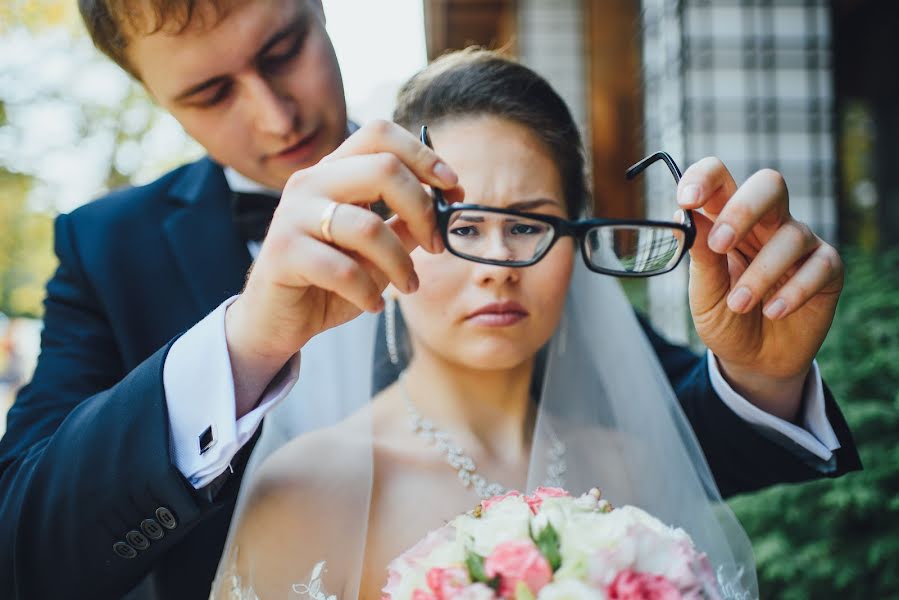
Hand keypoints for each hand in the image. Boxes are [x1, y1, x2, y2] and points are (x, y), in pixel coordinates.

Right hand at [225, 120, 457, 414]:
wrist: (277, 319)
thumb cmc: (329, 280)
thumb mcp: (377, 249)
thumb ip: (406, 223)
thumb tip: (449, 203)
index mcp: (334, 171)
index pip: (380, 134)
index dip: (424, 155)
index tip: (453, 187)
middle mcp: (310, 182)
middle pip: (383, 169)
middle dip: (423, 210)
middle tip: (436, 246)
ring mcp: (292, 215)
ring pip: (368, 226)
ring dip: (401, 264)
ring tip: (408, 286)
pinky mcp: (282, 253)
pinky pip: (343, 270)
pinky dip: (369, 292)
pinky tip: (373, 305)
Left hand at [678, 158, 843, 420]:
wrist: (753, 361)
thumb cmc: (726, 318)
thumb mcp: (704, 293)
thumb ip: (700, 257)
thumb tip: (685, 215)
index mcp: (727, 219)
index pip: (720, 178)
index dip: (704, 179)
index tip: (686, 200)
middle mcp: (766, 223)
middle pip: (769, 184)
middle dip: (743, 209)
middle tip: (719, 245)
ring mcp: (800, 243)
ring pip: (791, 234)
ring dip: (761, 272)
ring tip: (739, 304)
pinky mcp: (827, 269)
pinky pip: (819, 267)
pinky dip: (793, 291)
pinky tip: (773, 312)